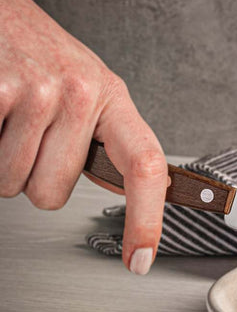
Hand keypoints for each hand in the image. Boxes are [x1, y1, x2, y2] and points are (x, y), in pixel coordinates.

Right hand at [0, 0, 166, 274]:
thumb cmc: (37, 52)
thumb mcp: (86, 87)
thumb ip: (104, 137)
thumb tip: (126, 190)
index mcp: (111, 98)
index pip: (146, 166)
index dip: (147, 219)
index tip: (141, 259)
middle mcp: (83, 94)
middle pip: (52, 194)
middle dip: (33, 175)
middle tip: (27, 134)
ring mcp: (39, 92)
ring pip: (13, 184)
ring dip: (2, 162)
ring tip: (7, 119)